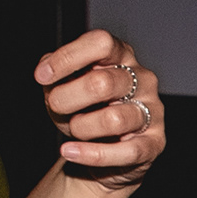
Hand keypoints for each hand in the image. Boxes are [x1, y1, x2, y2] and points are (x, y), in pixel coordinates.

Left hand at [34, 29, 164, 189]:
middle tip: (55, 106)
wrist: (100, 151)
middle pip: (103, 82)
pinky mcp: (154, 143)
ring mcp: (152, 111)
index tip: (42, 76)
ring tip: (73, 129)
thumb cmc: (84, 110)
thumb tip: (46, 71)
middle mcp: (143, 79)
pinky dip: (91, 154)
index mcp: (122, 56)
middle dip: (67, 98)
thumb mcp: (66, 85)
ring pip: (113, 119)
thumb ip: (56, 72)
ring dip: (81, 127)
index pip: (101, 43)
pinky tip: (69, 151)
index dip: (68, 58)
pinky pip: (126, 151)